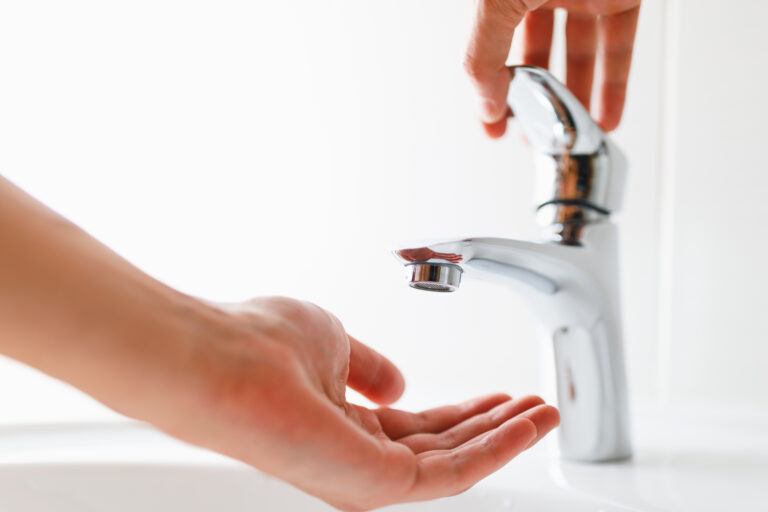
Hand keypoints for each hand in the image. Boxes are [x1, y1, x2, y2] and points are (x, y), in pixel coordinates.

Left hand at [153, 297, 558, 510]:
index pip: (417, 425)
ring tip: (544, 413)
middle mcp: (355, 454)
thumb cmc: (261, 344)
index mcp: (343, 421)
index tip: (499, 393)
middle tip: (536, 406)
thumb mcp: (334, 344)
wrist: (222, 362)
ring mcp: (364, 475)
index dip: (463, 409)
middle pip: (442, 445)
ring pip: (454, 464)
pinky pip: (451, 474)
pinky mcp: (375, 485)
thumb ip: (370, 367)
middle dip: (494, 425)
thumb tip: (398, 384)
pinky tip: (523, 426)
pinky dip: (494, 449)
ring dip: (504, 437)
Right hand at [464, 0, 640, 136]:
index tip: (493, 126)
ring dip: (577, 98)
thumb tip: (487, 108)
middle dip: (535, 99)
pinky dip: (615, 87)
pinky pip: (619, 48)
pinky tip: (607, 118)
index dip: (490, 91)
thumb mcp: (493, 3)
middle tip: (534, 135)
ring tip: (572, 134)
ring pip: (580, 55)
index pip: (490, 50)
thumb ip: (483, 55)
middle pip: (537, 57)